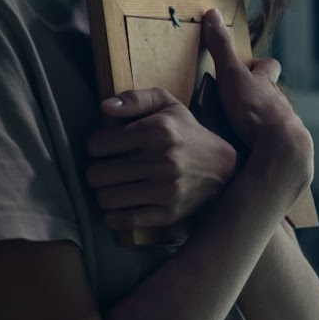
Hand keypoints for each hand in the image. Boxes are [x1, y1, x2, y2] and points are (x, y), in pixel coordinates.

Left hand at [85, 88, 238, 233]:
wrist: (222, 167)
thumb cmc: (186, 132)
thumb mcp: (166, 104)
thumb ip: (135, 98)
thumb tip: (104, 107)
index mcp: (157, 130)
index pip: (96, 145)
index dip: (96, 146)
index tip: (106, 148)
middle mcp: (162, 160)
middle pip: (96, 174)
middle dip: (96, 171)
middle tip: (107, 169)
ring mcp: (166, 190)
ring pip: (106, 199)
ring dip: (104, 193)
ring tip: (114, 186)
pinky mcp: (168, 213)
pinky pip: (124, 221)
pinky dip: (114, 216)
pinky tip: (121, 205)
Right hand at [200, 8, 311, 168]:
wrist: (279, 147)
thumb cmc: (255, 109)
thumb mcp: (232, 74)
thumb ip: (221, 48)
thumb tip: (212, 13)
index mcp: (266, 84)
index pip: (269, 66)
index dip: (260, 64)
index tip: (250, 65)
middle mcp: (279, 103)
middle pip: (274, 94)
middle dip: (261, 96)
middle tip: (242, 101)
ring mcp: (282, 127)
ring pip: (274, 119)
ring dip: (260, 123)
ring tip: (241, 131)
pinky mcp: (279, 149)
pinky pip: (270, 144)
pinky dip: (261, 146)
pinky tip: (247, 153)